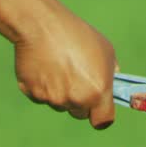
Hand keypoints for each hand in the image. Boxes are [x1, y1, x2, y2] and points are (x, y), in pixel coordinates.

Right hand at [13, 4, 116, 129]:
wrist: (42, 25)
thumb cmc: (77, 35)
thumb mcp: (105, 50)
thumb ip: (111, 72)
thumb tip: (112, 81)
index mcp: (97, 92)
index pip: (102, 121)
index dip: (100, 115)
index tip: (97, 110)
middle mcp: (75, 100)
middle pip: (79, 113)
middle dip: (79, 101)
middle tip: (75, 78)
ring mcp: (53, 99)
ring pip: (60, 105)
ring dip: (60, 93)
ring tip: (58, 67)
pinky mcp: (33, 94)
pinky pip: (41, 97)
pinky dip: (42, 86)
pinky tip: (44, 66)